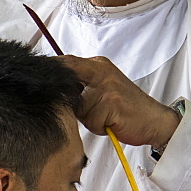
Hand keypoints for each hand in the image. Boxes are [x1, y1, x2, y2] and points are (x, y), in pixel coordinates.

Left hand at [58, 55, 180, 148]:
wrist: (154, 120)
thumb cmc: (126, 108)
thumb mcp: (101, 90)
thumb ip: (80, 86)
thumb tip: (53, 90)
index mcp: (98, 65)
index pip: (65, 63)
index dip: (50, 72)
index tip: (37, 79)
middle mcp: (101, 71)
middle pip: (67, 86)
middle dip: (72, 102)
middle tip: (92, 109)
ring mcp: (106, 86)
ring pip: (78, 109)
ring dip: (88, 119)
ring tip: (106, 117)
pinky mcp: (111, 102)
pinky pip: (91, 120)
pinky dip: (99, 126)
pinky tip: (112, 122)